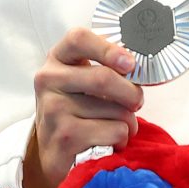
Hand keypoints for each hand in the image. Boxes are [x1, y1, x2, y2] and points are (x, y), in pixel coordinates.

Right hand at [27, 28, 141, 187]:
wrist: (52, 149)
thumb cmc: (77, 108)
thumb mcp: (82, 79)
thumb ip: (105, 66)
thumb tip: (138, 66)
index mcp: (58, 58)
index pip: (78, 39)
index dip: (108, 49)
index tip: (130, 64)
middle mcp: (49, 80)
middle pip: (103, 78)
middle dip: (131, 93)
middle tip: (137, 102)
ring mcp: (53, 109)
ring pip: (115, 110)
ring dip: (129, 121)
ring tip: (119, 125)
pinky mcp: (65, 137)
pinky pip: (114, 131)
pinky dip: (122, 138)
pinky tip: (111, 141)